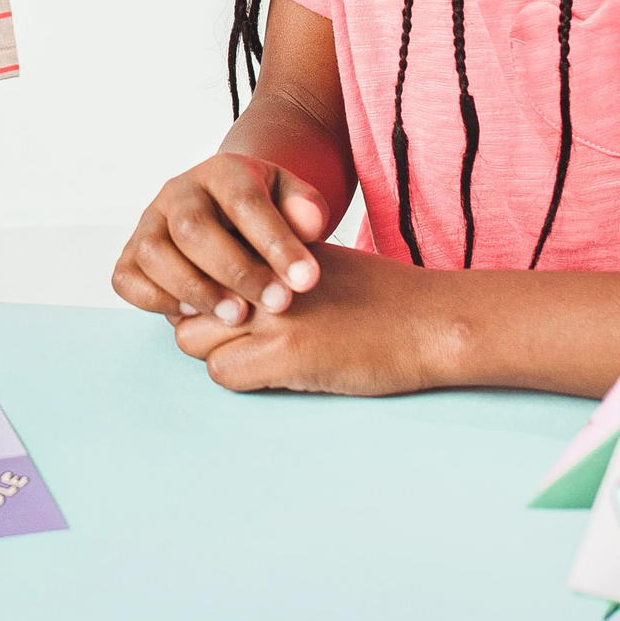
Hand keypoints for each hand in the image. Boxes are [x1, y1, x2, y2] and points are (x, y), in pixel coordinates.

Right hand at [113, 152, 332, 324]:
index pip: (243, 200)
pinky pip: (126, 278)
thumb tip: (308, 226)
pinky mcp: (131, 254)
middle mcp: (177, 192)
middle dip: (237, 270)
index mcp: (221, 172)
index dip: (275, 242)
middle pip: (192, 227)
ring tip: (237, 316)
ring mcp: (149, 223)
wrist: (231, 214)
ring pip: (153, 252)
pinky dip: (154, 300)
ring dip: (195, 289)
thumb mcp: (293, 200)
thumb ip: (306, 209)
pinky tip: (194, 316)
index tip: (306, 280)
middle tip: (277, 304)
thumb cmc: (267, 212)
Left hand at [170, 245, 451, 395]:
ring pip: (192, 339)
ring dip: (221, 354)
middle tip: (247, 340)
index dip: (210, 295)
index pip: (199, 266)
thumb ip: (268, 268)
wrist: (433, 320)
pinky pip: (223, 373)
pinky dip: (245, 379)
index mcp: (268, 241)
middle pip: (186, 303)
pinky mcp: (286, 351)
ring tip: (267, 357)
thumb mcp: (315, 262)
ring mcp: (271, 310)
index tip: (235, 310)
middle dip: (206, 326)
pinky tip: (284, 373)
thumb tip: (220, 294)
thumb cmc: (382, 297)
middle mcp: (261, 270)